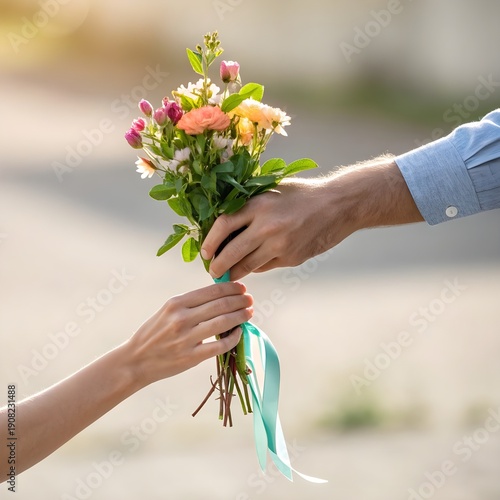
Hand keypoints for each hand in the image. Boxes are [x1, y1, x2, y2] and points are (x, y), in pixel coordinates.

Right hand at [126, 281, 252, 384]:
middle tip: (250, 299)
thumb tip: (221, 295)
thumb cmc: (154, 333)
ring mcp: (186, 338)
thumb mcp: (168, 311)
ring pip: (223, 323)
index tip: (242, 287)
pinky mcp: (190, 357)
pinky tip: (239, 333)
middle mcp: (181, 318)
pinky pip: (219, 346)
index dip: (231, 288)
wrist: (135, 360)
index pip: (211, 291)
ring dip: (240, 316)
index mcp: (176, 303)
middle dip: (240, 300)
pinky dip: (233, 338)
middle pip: (221, 305)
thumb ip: (191, 303)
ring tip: (249, 313)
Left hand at [201, 177, 351, 279]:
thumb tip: (223, 226)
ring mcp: (280, 244)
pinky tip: (253, 266)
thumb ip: (250, 205)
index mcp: (259, 204)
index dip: (209, 241)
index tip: (205, 252)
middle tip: (213, 271)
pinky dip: (256, 268)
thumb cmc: (303, 194)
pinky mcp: (292, 258)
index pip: (223, 225)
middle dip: (217, 266)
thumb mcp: (273, 190)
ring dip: (234, 273)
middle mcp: (267, 226)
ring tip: (228, 275)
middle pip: (231, 252)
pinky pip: (265, 267)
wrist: (339, 205)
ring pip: (247, 266)